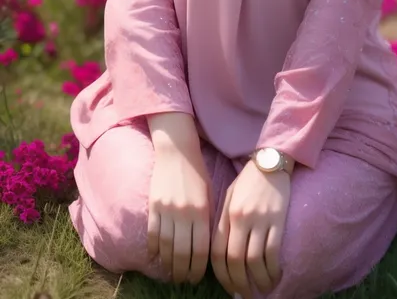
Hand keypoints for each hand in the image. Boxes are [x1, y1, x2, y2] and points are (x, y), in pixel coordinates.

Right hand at [147, 143, 212, 284]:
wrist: (177, 151)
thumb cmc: (197, 174)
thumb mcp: (209, 195)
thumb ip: (207, 220)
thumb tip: (205, 248)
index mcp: (201, 212)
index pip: (199, 251)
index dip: (197, 269)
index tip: (196, 278)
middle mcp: (184, 213)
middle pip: (181, 253)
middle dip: (182, 272)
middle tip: (183, 280)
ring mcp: (167, 210)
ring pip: (165, 247)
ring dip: (167, 264)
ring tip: (170, 273)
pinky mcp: (153, 205)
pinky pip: (152, 234)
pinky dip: (153, 249)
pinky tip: (155, 257)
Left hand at [211, 159, 290, 297]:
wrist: (270, 161)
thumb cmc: (248, 181)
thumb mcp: (230, 197)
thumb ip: (224, 222)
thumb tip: (222, 255)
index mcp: (227, 214)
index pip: (219, 254)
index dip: (223, 276)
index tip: (230, 289)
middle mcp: (241, 218)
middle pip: (236, 260)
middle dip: (240, 284)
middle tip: (246, 295)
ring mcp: (260, 219)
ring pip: (255, 260)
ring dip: (258, 281)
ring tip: (262, 290)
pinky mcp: (278, 219)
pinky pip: (273, 251)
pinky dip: (273, 269)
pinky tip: (275, 276)